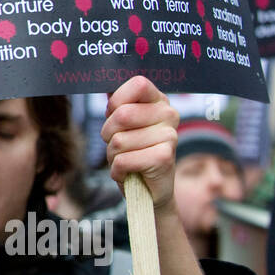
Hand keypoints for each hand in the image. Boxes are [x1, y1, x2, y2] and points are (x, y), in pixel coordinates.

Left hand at [100, 75, 178, 213]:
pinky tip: (129, 172)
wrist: (149, 190)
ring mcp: (169, 135)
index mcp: (159, 100)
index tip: (115, 114)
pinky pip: (122, 160)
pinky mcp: (164, 158)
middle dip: (109, 134)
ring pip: (118, 141)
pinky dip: (117, 170)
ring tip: (127, 159)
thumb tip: (105, 84)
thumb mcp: (122, 124)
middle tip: (119, 144)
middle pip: (121, 114)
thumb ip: (116, 102)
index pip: (138, 84)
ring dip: (113, 155)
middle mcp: (169, 114)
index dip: (117, 101)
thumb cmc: (132, 151)